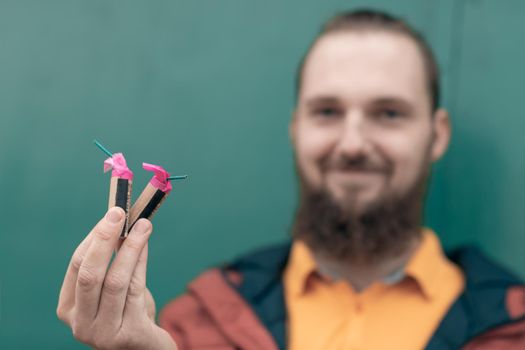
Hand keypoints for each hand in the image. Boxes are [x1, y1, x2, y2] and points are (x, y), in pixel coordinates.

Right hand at [57, 207, 176, 349]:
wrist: (145, 347)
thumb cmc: (127, 311)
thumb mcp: (113, 287)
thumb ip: (112, 262)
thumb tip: (121, 221)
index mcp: (69, 308)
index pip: (77, 266)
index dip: (95, 238)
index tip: (112, 214)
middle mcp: (80, 323)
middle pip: (89, 274)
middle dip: (104, 240)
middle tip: (120, 214)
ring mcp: (102, 332)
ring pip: (115, 281)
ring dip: (130, 247)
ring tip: (143, 225)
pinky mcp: (128, 334)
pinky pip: (136, 290)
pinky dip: (141, 262)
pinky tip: (146, 245)